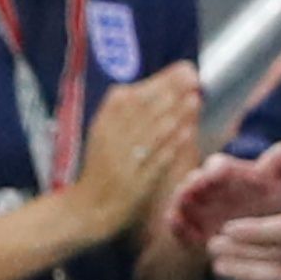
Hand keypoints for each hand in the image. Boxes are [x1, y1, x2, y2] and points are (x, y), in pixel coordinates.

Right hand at [71, 61, 202, 239]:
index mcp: (103, 125)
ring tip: (195, 98)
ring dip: (175, 114)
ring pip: (152, 133)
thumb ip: (123, 113)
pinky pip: (157, 160)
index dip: (158, 82)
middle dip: (170, 91)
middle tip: (193, 76)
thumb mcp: (103, 134)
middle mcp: (112, 139)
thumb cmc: (100, 169)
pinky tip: (189, 131)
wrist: (85, 210)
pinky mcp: (136, 183)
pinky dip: (173, 145)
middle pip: (143, 111)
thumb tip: (155, 87)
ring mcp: (125, 161)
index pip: (131, 96)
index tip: (181, 69)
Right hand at [166, 145, 280, 247]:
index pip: (218, 166)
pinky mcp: (189, 226)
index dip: (217, 170)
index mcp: (226, 170)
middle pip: (193, 182)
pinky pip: (178, 228)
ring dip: (178, 208)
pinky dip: (179, 231)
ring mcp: (195, 206)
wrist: (257, 219)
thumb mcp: (277, 180)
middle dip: (191, 187)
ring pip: (180, 204)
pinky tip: (190, 239)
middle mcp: (206, 185)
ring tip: (176, 217)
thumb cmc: (269, 193)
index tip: (220, 173)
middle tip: (190, 192)